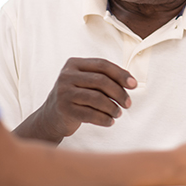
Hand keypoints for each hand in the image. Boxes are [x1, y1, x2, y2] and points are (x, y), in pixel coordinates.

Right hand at [15, 58, 136, 142]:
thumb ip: (103, 78)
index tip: (134, 85)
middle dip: (119, 93)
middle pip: (101, 81)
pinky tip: (110, 121)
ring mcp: (64, 92)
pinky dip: (104, 119)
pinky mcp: (65, 109)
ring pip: (97, 98)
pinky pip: (91, 114)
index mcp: (73, 64)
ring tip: (118, 113)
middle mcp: (67, 76)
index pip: (102, 65)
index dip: (120, 74)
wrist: (51, 117)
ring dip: (112, 107)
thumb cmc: (75, 96)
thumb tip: (130, 82)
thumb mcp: (84, 81)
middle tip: (128, 103)